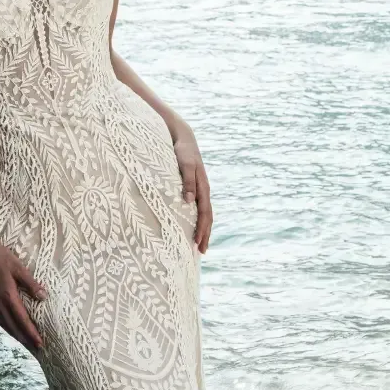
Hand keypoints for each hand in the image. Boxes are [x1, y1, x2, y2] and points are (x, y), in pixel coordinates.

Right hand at [0, 242, 47, 351]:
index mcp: (8, 296)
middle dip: (24, 339)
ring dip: (15, 335)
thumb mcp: (19, 268)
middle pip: (12, 327)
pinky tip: (10, 327)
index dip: (31, 333)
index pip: (22, 320)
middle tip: (35, 349)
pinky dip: (6, 326)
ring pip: (4, 324)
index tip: (40, 344)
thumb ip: (31, 284)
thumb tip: (44, 297)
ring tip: (25, 342)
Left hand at [174, 129, 212, 252]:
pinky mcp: (194, 188)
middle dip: (205, 235)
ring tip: (200, 244)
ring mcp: (200, 190)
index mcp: (202, 187)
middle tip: (202, 252)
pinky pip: (199, 208)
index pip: (204, 214)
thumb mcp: (184, 164)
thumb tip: (188, 202)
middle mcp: (203, 191)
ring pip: (205, 214)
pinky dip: (199, 221)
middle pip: (207, 218)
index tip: (197, 243)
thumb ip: (187, 181)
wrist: (183, 138)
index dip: (202, 229)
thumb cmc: (182, 151)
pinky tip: (194, 227)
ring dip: (204, 230)